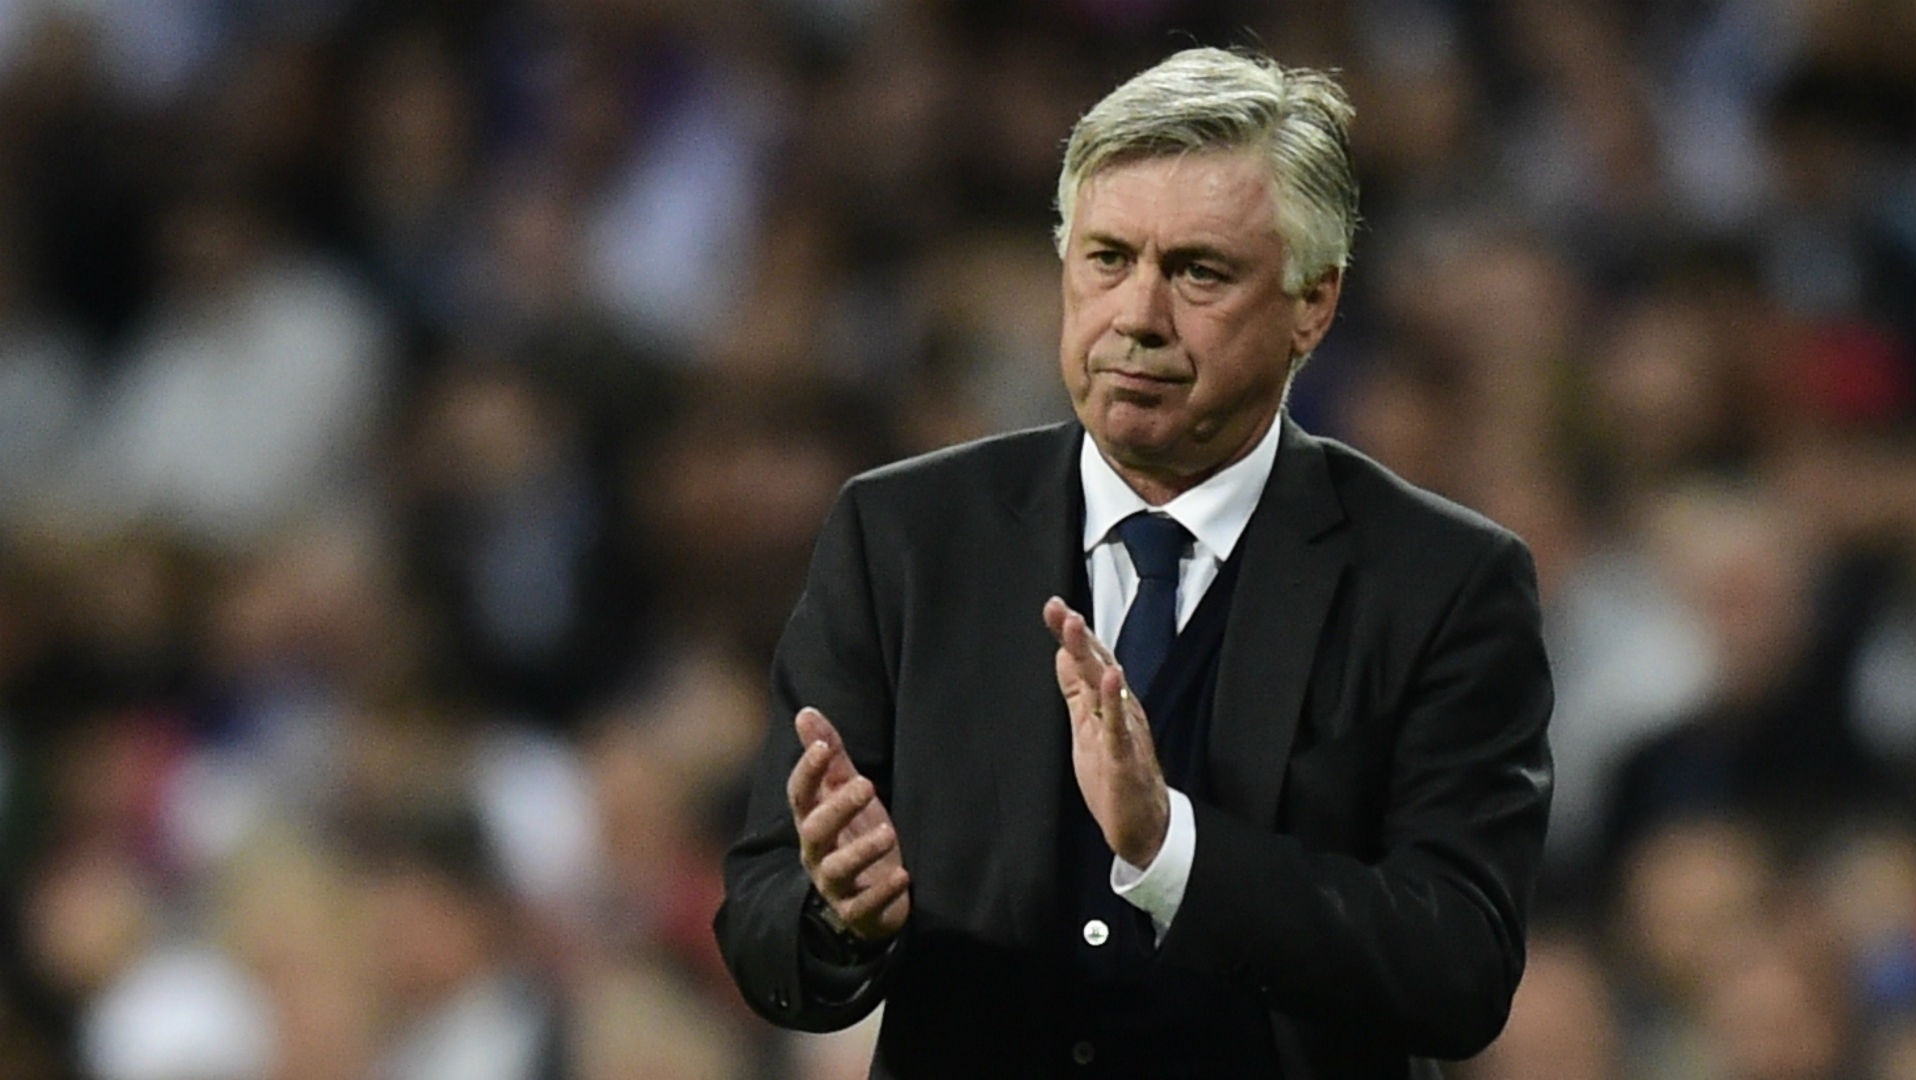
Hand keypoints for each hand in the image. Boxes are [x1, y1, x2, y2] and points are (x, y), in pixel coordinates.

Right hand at [787, 706, 909, 940]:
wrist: (871, 898)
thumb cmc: (856, 835)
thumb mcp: (846, 793)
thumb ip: (830, 756)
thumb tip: (806, 712)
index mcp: (812, 821)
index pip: (800, 794)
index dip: (808, 771)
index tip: (824, 747)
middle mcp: (817, 853)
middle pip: (815, 830)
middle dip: (838, 807)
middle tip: (867, 784)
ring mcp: (835, 885)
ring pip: (837, 869)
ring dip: (861, 850)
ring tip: (888, 833)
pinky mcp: (858, 912)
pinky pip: (864, 907)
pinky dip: (882, 893)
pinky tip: (903, 876)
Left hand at [1042, 596, 1169, 866]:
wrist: (1143, 824)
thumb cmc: (1115, 775)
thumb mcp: (1086, 726)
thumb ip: (1076, 690)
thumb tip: (1061, 654)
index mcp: (1109, 703)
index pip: (1089, 660)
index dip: (1071, 634)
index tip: (1053, 606)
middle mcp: (1121, 710)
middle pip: (1098, 665)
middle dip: (1078, 636)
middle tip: (1060, 609)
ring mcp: (1125, 731)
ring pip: (1108, 687)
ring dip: (1092, 656)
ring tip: (1076, 628)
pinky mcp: (1125, 757)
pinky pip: (1120, 726)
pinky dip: (1115, 701)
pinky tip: (1111, 679)